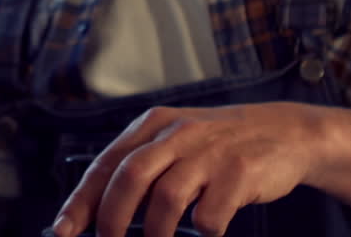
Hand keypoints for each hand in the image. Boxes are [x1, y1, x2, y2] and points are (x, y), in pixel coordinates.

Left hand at [49, 103, 322, 236]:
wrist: (286, 133)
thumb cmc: (221, 146)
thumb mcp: (178, 142)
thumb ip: (143, 169)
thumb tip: (101, 214)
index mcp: (155, 125)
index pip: (106, 164)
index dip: (82, 200)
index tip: (63, 229)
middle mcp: (178, 133)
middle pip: (130, 177)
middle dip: (111, 219)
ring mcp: (210, 151)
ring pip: (166, 198)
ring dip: (156, 233)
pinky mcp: (240, 171)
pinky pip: (209, 215)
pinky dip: (203, 232)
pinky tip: (207, 231)